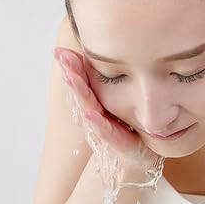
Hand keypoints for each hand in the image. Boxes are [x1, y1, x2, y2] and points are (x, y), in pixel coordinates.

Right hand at [53, 47, 158, 170]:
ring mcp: (103, 127)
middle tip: (61, 56)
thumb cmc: (131, 125)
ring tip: (71, 76)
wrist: (145, 153)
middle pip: (82, 91)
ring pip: (88, 107)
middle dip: (71, 72)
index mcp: (98, 101)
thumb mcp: (125, 99)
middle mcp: (96, 113)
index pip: (82, 80)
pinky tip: (88, 112)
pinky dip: (95, 121)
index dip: (71, 66)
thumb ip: (116, 80)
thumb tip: (116, 51)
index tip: (59, 50)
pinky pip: (104, 130)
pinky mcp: (115, 142)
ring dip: (79, 91)